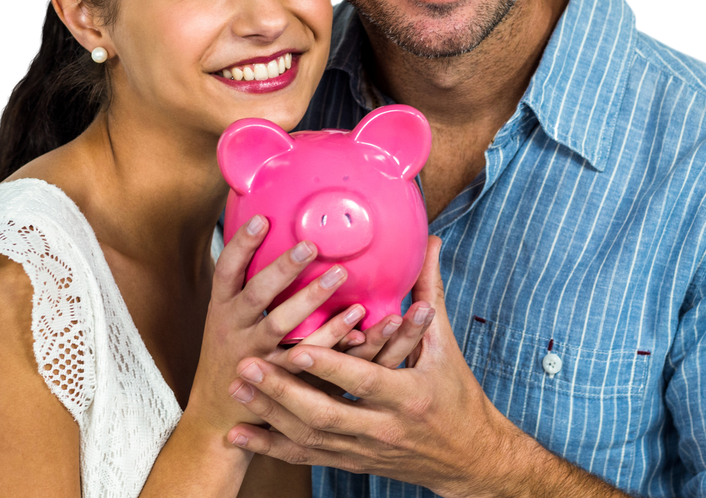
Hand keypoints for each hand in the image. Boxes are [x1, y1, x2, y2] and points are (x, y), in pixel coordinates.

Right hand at [187, 214, 404, 436]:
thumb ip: (250, 288)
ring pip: (281, 325)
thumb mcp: (229, 319)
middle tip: (311, 245)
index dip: (241, 244)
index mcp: (222, 308)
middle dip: (283, 268)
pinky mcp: (278, 380)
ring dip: (310, 299)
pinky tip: (358, 323)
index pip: (226, 270)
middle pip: (257, 294)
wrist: (219, 415)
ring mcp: (254, 356)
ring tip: (340, 275)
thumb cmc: (232, 353)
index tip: (261, 219)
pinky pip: (307, 358)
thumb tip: (276, 238)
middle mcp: (233, 329)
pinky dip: (333, 338)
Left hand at [224, 236, 520, 497]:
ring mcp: (364, 450)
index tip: (295, 348)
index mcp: (408, 396)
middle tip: (245, 365)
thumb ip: (429, 293)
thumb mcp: (444, 347)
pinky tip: (240, 434)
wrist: (468, 459)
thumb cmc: (457, 396)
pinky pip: (305, 457)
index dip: (328, 366)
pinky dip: (271, 447)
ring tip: (237, 388)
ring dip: (269, 414)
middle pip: (324, 414)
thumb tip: (430, 242)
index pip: (363, 381)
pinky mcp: (352, 462)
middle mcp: (383, 428)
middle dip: (281, 391)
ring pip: (308, 438)